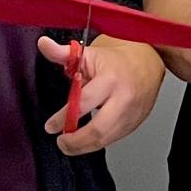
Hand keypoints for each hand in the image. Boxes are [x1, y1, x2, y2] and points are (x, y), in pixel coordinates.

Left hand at [39, 37, 162, 154]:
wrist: (148, 63)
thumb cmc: (116, 61)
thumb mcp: (88, 54)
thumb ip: (63, 53)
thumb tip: (43, 44)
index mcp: (110, 79)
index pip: (83, 103)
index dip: (63, 118)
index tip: (50, 126)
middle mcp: (123, 98)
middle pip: (98, 130)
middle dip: (75, 141)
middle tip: (61, 142)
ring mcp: (131, 113)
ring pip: (105, 139)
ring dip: (84, 146)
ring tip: (70, 144)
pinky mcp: (135, 123)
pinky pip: (113, 139)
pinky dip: (97, 142)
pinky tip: (87, 139)